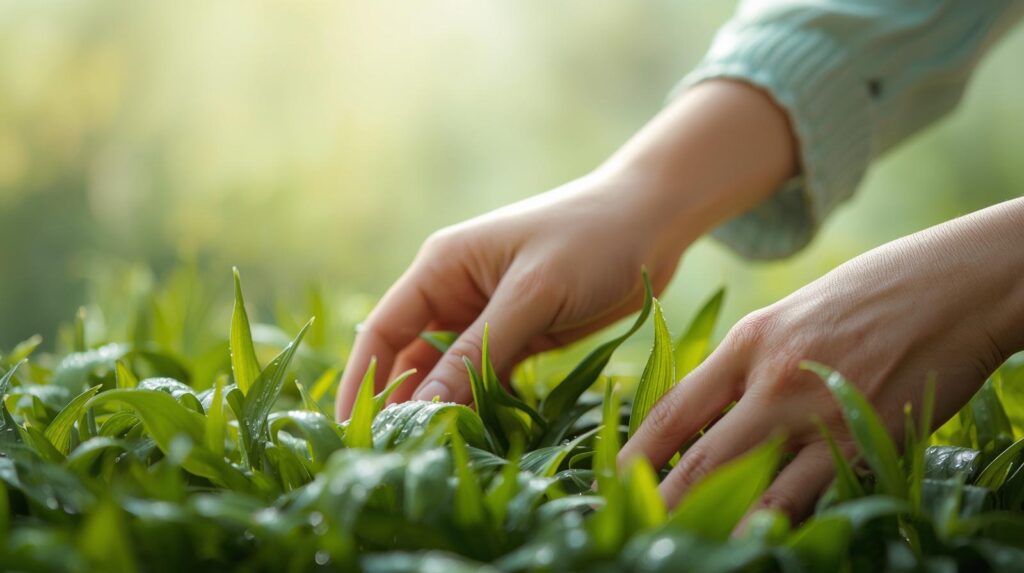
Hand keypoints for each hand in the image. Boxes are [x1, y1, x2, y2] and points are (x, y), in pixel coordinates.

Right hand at [336, 80, 798, 418]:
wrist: (653, 220)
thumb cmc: (591, 240)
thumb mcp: (533, 295)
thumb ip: (479, 352)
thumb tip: (424, 409)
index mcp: (441, 268)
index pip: (382, 331)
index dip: (364, 383)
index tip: (352, 434)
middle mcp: (455, 292)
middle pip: (410, 359)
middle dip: (402, 406)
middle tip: (394, 461)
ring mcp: (487, 316)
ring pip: (449, 374)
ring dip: (444, 410)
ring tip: (434, 459)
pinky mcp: (520, 335)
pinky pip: (487, 378)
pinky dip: (482, 405)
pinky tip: (481, 438)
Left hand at [620, 198, 1023, 520]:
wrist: (952, 286)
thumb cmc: (869, 297)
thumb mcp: (790, 316)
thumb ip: (749, 363)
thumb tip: (713, 406)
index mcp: (746, 343)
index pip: (672, 409)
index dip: (636, 452)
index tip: (613, 479)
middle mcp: (769, 379)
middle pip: (696, 456)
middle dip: (657, 500)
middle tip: (632, 526)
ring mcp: (814, 413)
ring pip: (745, 483)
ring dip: (707, 520)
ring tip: (677, 546)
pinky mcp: (861, 440)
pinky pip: (805, 496)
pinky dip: (773, 522)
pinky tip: (752, 541)